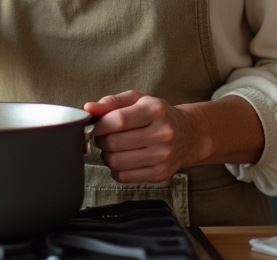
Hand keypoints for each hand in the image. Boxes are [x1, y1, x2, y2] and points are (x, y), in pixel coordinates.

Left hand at [84, 91, 206, 183]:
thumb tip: (88, 109)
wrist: (188, 135)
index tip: (94, 126)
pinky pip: (123, 176)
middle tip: (105, 136)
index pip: (118, 120)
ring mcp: (162, 157)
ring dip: (107, 155)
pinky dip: (116, 169)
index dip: (99, 125)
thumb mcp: (138, 100)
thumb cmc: (158, 115)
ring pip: (116, 162)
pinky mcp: (159, 174)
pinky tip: (123, 159)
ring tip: (114, 147)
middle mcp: (162, 134)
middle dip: (101, 140)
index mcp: (155, 111)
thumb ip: (112, 102)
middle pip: (114, 143)